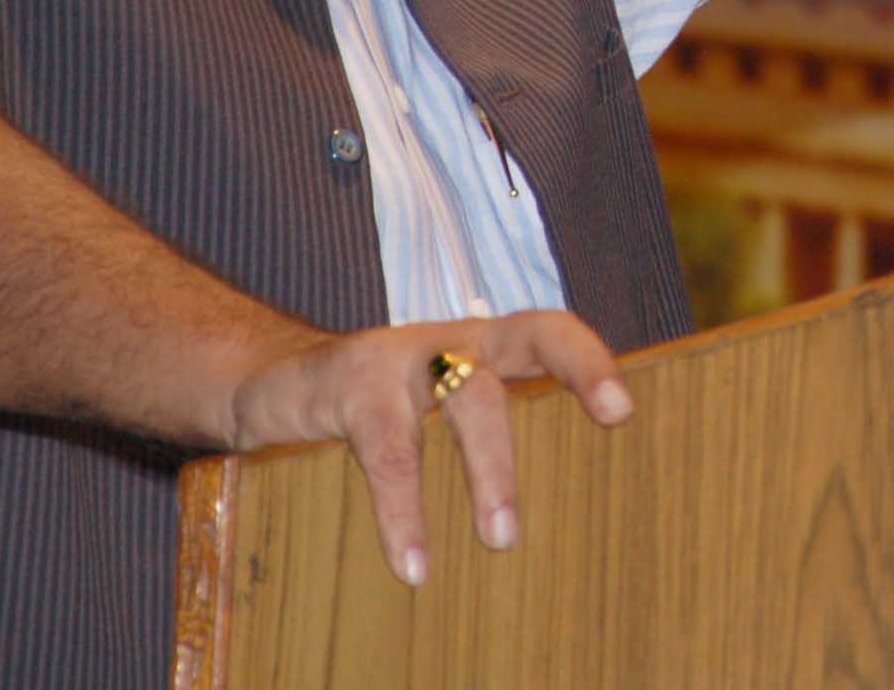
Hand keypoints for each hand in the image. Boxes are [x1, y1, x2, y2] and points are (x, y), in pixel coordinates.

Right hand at [221, 310, 632, 585]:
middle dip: (574, 373)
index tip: (624, 408)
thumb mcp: (434, 407)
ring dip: (492, 466)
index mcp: (479, 347)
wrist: (269, 381)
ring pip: (464, 395)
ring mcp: (398, 356)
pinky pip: (387, 447)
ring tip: (503, 538)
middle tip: (616, 418)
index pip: (547, 331)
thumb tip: (556, 524)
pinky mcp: (347, 383)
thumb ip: (486, 437)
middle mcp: (447, 341)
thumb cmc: (375, 409)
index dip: (589, 359)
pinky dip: (402, 508)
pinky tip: (413, 561)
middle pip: (524, 338)